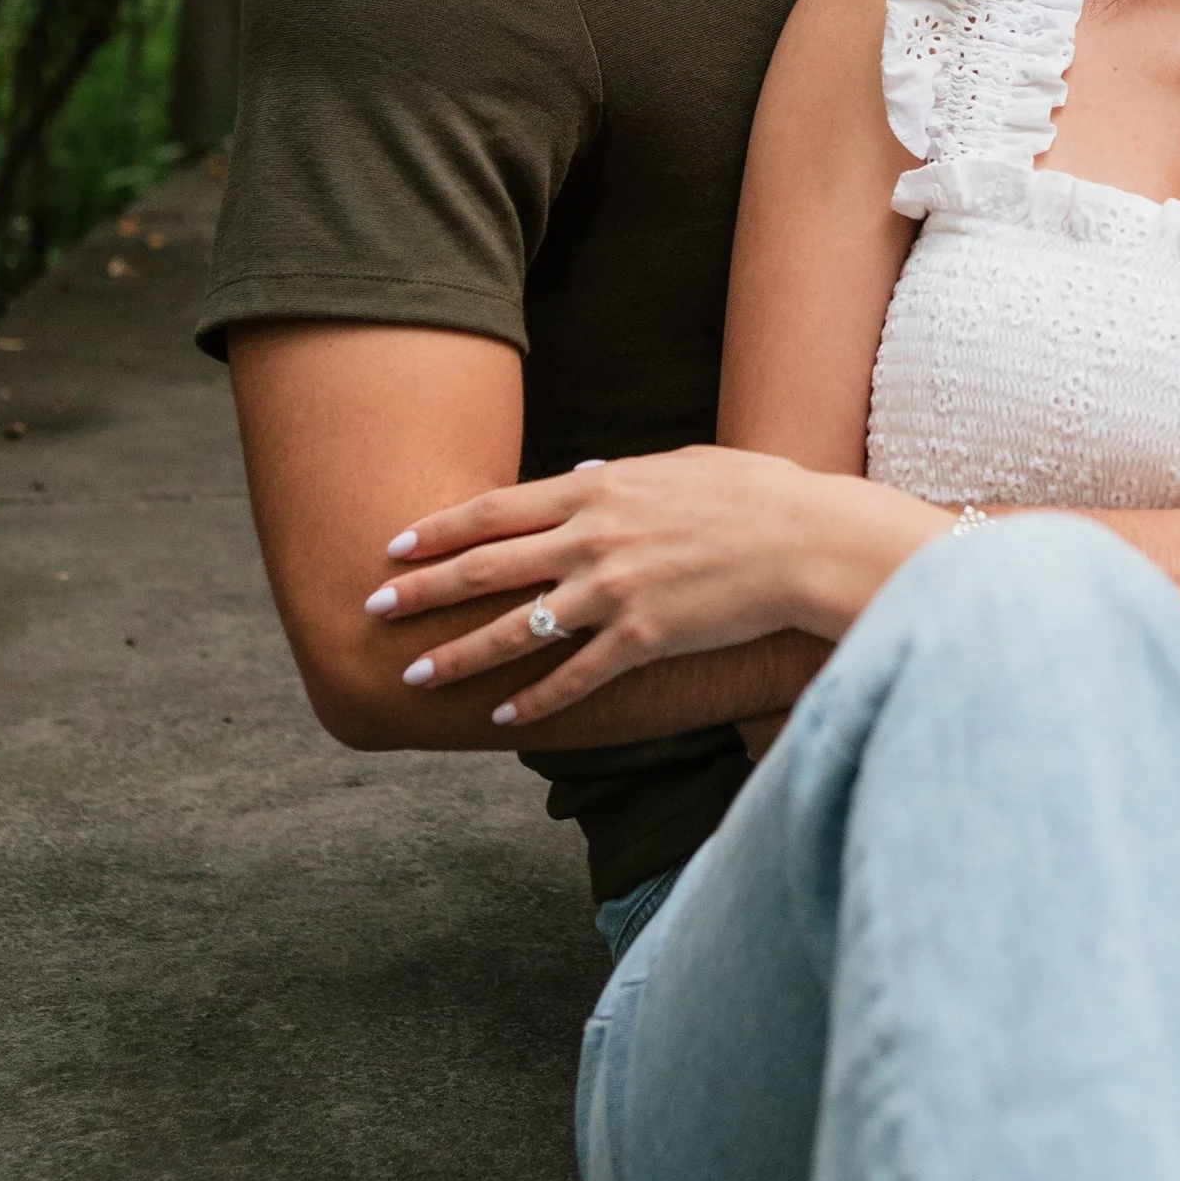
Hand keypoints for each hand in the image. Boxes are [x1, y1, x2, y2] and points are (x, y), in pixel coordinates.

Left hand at [361, 446, 943, 730]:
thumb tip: (578, 470)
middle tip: (372, 609)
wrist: (807, 540)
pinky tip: (500, 716)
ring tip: (414, 676)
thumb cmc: (753, 492)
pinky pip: (575, 677)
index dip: (438, 529)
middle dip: (422, 592)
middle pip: (486, 568)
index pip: (495, 509)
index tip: (393, 544)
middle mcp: (593, 538)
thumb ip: (620, 473)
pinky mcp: (644, 639)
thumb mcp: (679, 464)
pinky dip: (534, 699)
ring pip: (515, 630)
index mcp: (598, 487)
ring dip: (458, 656)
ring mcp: (614, 591)